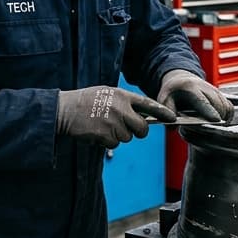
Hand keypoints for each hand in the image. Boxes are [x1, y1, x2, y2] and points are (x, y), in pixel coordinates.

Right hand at [56, 86, 174, 147]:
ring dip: (118, 136)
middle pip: (142, 128)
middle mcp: (121, 109)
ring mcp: (114, 123)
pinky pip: (115, 144)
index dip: (162, 112)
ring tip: (103, 125)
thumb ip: (124, 102)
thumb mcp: (106, 93)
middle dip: (138, 131)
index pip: (148, 104)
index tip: (172, 118)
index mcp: (122, 96)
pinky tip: (97, 132)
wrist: (64, 110)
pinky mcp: (106, 135)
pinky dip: (107, 141)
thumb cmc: (85, 101)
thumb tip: (141, 115)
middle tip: (127, 128)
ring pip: (127, 137)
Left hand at [157, 70, 233, 122]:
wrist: (181, 80)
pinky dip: (226, 116)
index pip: (203, 101)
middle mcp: (206, 88)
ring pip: (226, 107)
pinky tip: (217, 121)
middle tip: (207, 129)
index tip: (216, 121)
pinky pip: (229, 108)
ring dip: (222, 119)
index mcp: (190, 88)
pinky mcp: (221, 95)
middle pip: (218, 105)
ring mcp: (215, 91)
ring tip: (210, 125)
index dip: (210, 111)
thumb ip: (167, 112)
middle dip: (216, 119)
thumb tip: (174, 125)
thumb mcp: (164, 99)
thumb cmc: (173, 92)